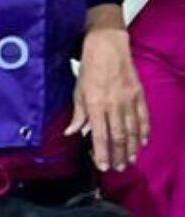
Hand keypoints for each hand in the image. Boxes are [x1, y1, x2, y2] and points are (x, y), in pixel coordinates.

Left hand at [72, 28, 148, 172]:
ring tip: (129, 160)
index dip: (102, 153)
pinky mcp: (139, 95)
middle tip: (118, 168)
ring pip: (132, 130)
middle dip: (118, 155)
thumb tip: (72, 132)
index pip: (100, 136)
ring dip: (131, 147)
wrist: (108, 48)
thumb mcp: (77, 92)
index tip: (102, 166)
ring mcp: (129, 100)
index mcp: (96, 105)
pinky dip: (144, 131)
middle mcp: (114, 105)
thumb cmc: (90, 69)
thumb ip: (78, 114)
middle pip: (119, 136)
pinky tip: (142, 142)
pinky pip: (143, 117)